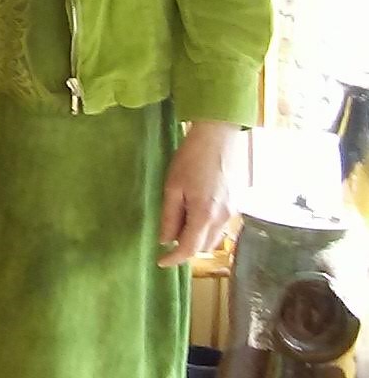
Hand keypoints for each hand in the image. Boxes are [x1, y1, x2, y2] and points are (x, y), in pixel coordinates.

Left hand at [158, 121, 244, 267]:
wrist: (220, 137)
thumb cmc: (191, 158)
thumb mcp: (172, 186)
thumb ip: (169, 216)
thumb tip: (164, 240)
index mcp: (205, 215)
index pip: (190, 249)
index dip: (174, 259)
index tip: (161, 262)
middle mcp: (224, 218)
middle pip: (204, 247)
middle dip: (186, 248)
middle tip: (168, 236)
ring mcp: (234, 212)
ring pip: (215, 237)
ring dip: (198, 237)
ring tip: (180, 221)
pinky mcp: (238, 204)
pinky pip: (222, 225)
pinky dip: (207, 226)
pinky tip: (196, 211)